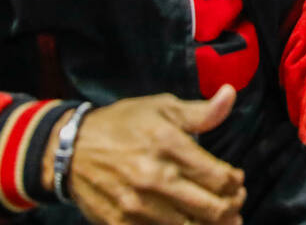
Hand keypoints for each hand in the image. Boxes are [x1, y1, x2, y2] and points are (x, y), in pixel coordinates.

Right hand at [53, 85, 245, 224]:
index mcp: (170, 146)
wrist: (69, 149)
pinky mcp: (120, 224)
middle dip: (231, 208)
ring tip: (218, 219)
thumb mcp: (162, 108)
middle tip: (234, 204)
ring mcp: (138, 206)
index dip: (236, 183)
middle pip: (213, 209)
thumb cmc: (122, 125)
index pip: (221, 177)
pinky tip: (187, 224)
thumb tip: (230, 93)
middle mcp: (156, 178)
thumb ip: (201, 111)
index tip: (236, 181)